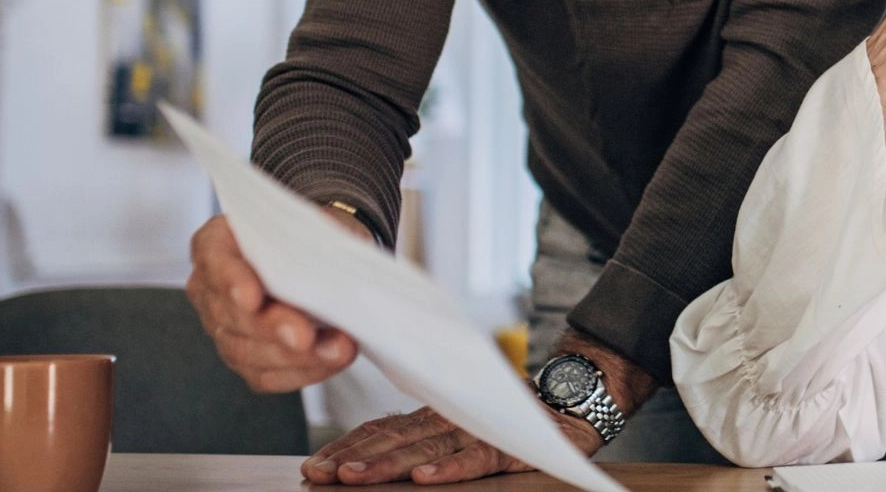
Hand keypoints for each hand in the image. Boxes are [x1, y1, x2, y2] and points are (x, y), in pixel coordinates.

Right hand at [184, 212, 362, 391]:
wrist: (325, 256)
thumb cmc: (313, 236)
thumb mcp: (315, 223)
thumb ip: (311, 241)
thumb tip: (332, 270)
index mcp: (218, 242)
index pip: (216, 260)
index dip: (232, 281)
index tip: (253, 297)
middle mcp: (211, 287)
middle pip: (231, 315)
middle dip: (272, 329)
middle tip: (304, 336)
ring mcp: (223, 327)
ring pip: (247, 352)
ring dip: (295, 357)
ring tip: (336, 350)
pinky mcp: (246, 358)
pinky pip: (265, 375)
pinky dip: (301, 372)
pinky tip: (329, 362)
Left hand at [302, 405, 548, 484]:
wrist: (570, 406)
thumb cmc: (509, 420)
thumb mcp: (459, 427)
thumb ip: (422, 438)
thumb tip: (367, 457)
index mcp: (432, 417)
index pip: (381, 430)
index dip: (347, 447)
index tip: (314, 466)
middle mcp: (448, 419)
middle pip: (393, 439)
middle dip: (353, 458)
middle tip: (320, 474)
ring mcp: (476, 430)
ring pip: (425, 449)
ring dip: (387, 464)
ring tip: (355, 477)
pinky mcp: (506, 446)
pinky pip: (474, 459)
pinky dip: (449, 468)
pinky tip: (424, 479)